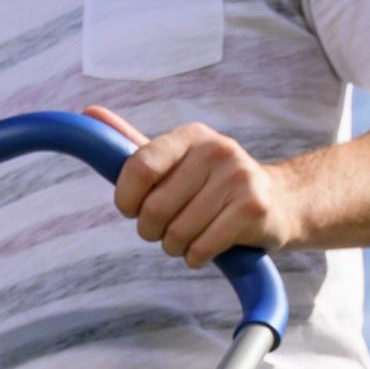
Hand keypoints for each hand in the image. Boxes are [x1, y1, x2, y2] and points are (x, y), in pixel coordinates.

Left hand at [91, 104, 309, 264]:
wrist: (281, 201)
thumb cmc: (212, 185)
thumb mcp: (175, 160)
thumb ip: (132, 144)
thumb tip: (88, 112)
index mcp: (191, 136)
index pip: (137, 168)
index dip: (127, 200)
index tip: (134, 209)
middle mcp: (217, 150)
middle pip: (153, 210)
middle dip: (153, 230)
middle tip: (171, 226)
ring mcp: (238, 179)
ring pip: (176, 234)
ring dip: (176, 246)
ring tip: (195, 233)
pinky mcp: (253, 210)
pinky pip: (200, 249)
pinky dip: (196, 257)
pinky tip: (211, 244)